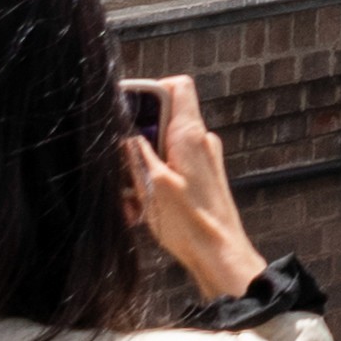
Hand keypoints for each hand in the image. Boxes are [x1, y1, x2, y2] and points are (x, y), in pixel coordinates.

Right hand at [122, 74, 268, 303]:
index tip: (124, 109)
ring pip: (160, 149)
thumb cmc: (191, 224)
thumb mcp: (153, 185)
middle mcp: (200, 141)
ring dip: (139, 170)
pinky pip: (168, 169)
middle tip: (120, 170)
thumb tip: (125, 131)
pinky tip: (140, 209)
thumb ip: (137, 153)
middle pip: (161, 121)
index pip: (177, 87)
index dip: (150, 90)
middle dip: (135, 144)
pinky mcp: (199, 177)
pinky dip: (150, 183)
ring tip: (130, 199)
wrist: (219, 253)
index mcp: (191, 135)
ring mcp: (201, 159)